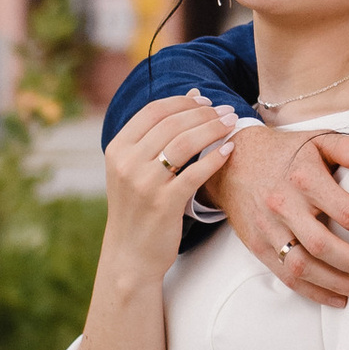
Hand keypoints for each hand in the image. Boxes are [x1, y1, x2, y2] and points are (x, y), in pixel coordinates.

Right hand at [99, 93, 241, 288]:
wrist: (129, 254)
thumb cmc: (138, 206)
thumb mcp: (135, 168)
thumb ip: (159, 134)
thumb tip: (195, 95)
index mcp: (117, 148)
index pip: (154, 110)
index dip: (184, 102)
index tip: (207, 101)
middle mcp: (127, 163)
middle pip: (173, 123)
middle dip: (205, 113)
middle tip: (227, 111)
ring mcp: (144, 183)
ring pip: (185, 142)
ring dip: (213, 129)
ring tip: (232, 124)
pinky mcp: (163, 203)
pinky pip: (195, 173)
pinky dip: (215, 158)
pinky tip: (229, 151)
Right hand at [203, 122, 348, 305]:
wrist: (233, 164)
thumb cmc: (285, 153)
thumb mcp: (317, 140)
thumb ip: (348, 148)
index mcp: (305, 178)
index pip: (347, 211)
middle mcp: (284, 206)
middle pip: (324, 245)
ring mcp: (269, 229)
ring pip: (303, 267)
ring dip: (337, 283)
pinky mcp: (258, 246)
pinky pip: (286, 276)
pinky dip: (313, 292)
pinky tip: (336, 297)